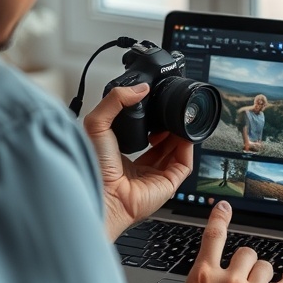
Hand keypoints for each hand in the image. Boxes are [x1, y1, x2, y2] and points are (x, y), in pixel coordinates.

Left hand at [83, 83, 192, 239]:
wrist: (103, 193)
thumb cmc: (95, 167)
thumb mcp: (97, 123)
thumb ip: (115, 100)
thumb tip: (139, 89)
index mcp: (121, 158)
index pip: (142, 139)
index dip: (151, 123)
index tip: (155, 108)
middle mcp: (139, 169)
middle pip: (162, 145)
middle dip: (168, 129)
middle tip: (169, 114)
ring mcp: (155, 178)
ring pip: (175, 153)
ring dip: (179, 136)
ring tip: (177, 120)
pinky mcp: (168, 185)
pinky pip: (184, 164)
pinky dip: (187, 148)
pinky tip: (183, 135)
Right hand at [140, 201, 282, 282]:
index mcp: (202, 278)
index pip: (213, 237)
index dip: (220, 218)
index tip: (224, 208)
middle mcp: (229, 281)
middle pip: (246, 252)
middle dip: (245, 258)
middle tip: (242, 267)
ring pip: (265, 267)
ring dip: (263, 270)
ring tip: (261, 276)